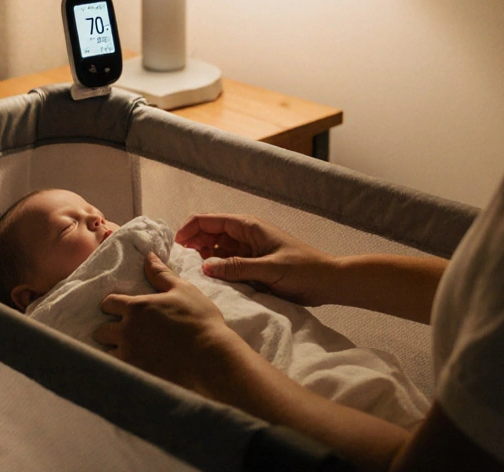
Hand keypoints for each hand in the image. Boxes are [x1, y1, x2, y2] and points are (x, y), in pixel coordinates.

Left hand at [94, 252, 242, 390]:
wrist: (211, 357)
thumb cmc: (199, 320)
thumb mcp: (182, 290)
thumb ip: (161, 274)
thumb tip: (148, 255)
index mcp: (136, 308)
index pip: (108, 303)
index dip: (112, 305)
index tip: (119, 309)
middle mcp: (127, 331)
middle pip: (101, 331)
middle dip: (108, 330)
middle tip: (122, 332)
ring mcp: (130, 355)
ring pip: (106, 353)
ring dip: (113, 350)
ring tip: (125, 351)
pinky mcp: (136, 374)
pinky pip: (116, 371)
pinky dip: (119, 368)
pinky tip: (130, 367)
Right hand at [176, 214, 336, 305]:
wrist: (328, 282)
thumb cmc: (304, 270)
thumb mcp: (270, 269)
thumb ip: (238, 267)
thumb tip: (205, 267)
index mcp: (248, 227)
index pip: (209, 220)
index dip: (189, 229)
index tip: (175, 247)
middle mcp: (244, 235)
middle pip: (208, 234)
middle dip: (192, 244)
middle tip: (180, 264)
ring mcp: (247, 250)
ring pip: (215, 250)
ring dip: (202, 258)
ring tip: (190, 274)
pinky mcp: (251, 265)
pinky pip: (226, 263)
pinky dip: (215, 269)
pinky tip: (208, 280)